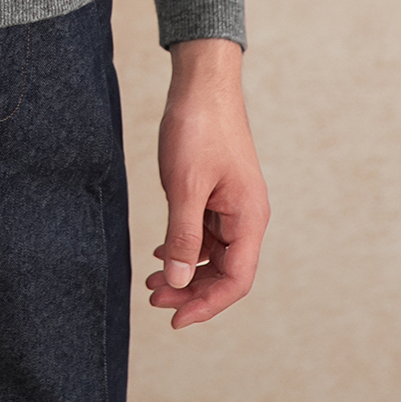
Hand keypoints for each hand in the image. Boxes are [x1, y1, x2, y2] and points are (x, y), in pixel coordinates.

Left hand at [146, 37, 268, 328]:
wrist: (202, 82)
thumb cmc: (198, 127)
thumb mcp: (184, 185)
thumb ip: (184, 237)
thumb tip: (179, 283)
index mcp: (249, 218)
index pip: (235, 280)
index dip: (206, 305)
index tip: (174, 319)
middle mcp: (247, 216)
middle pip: (224, 272)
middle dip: (190, 290)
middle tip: (151, 297)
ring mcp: (233, 204)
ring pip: (213, 253)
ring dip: (186, 270)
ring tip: (151, 280)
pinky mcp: (218, 191)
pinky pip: (206, 231)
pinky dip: (185, 245)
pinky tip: (162, 250)